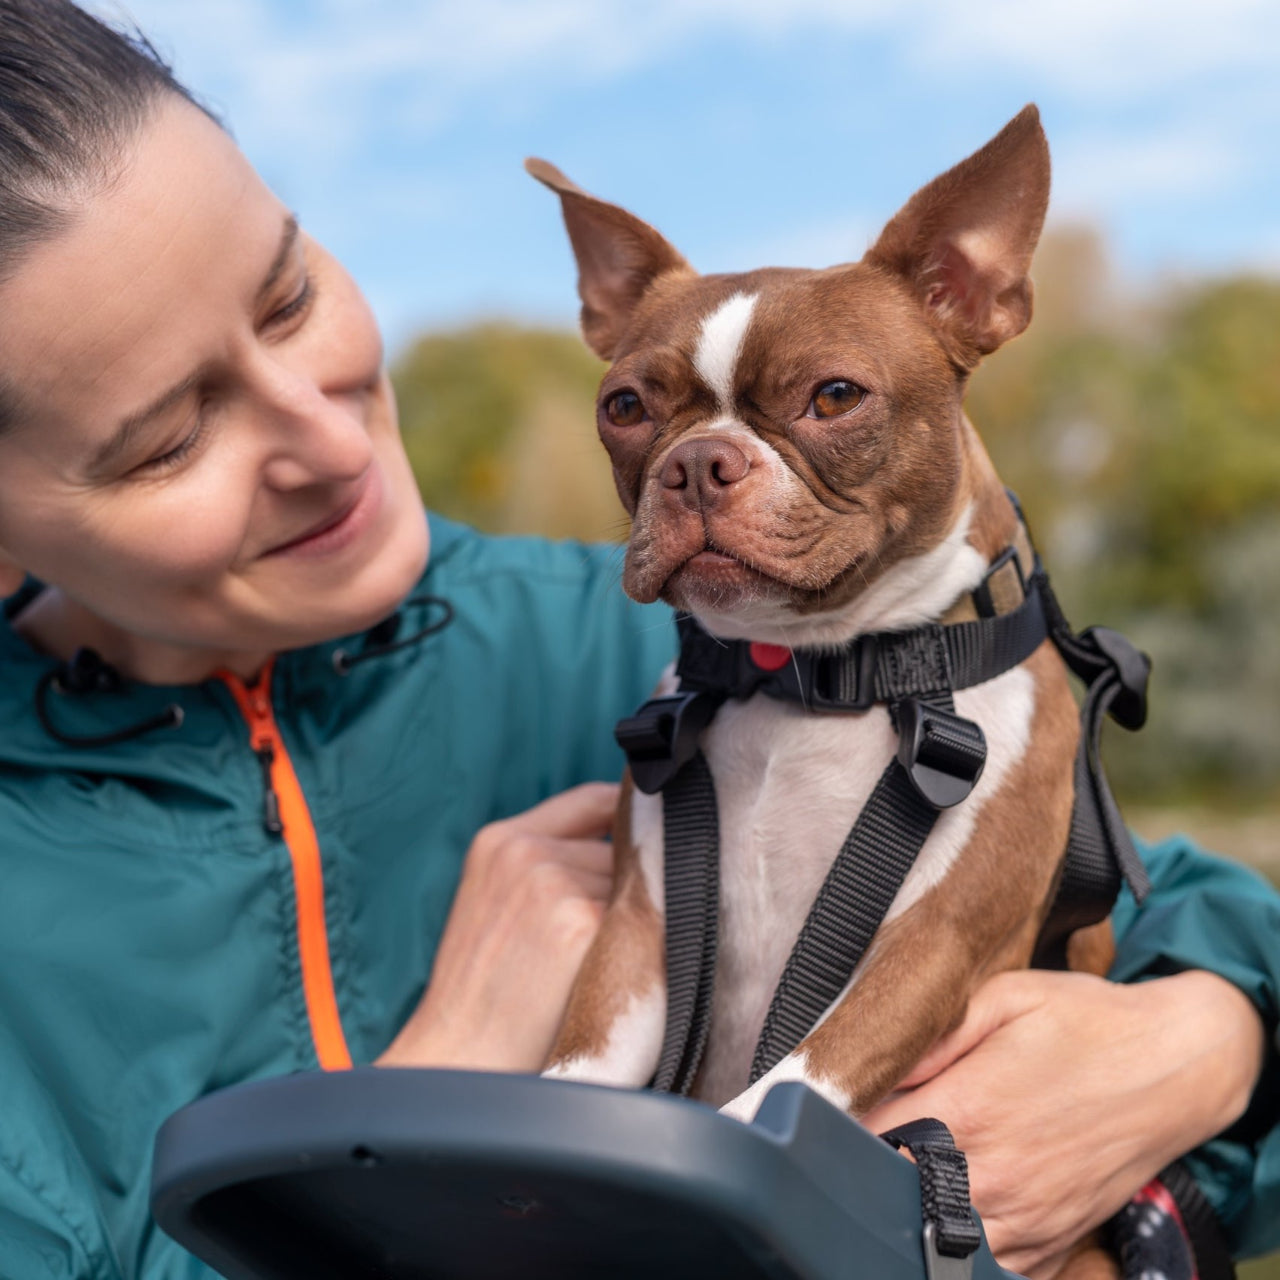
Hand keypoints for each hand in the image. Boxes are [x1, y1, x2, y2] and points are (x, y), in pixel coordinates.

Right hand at [376, 782, 617, 1072]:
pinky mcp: (583, 924)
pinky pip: (642, 923)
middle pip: (620, 849)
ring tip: (589, 969)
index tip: (648, 842)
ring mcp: (555, 883)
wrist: (460, 1061)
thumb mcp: (494, 902)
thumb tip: (627, 846)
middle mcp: (527, 850)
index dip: (628, 818)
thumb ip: (545, 864)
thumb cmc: (481, 995)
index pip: (591, 800)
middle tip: (597, 943)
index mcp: (500, 840)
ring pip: (633, 888)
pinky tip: (604, 981)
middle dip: (622, 888)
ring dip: (630, 922)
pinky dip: (638, 950)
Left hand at [861, 969, 1264, 1278]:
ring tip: (897, 1173)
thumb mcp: (1001, 997)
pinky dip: (959, 1244)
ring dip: (906, 1210)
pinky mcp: (1054, 1241)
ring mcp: (1027, 1217)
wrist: (1175, 1064)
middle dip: (863, 1169)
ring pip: (935, 1240)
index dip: (835, 1125)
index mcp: (969, 1108)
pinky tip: (947, 1208)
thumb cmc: (1083, 1022)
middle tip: (852, 1143)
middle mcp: (994, 1173)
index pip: (866, 1135)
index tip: (820, 1112)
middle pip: (892, 1193)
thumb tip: (868, 1063)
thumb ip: (930, 1036)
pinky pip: (991, 1266)